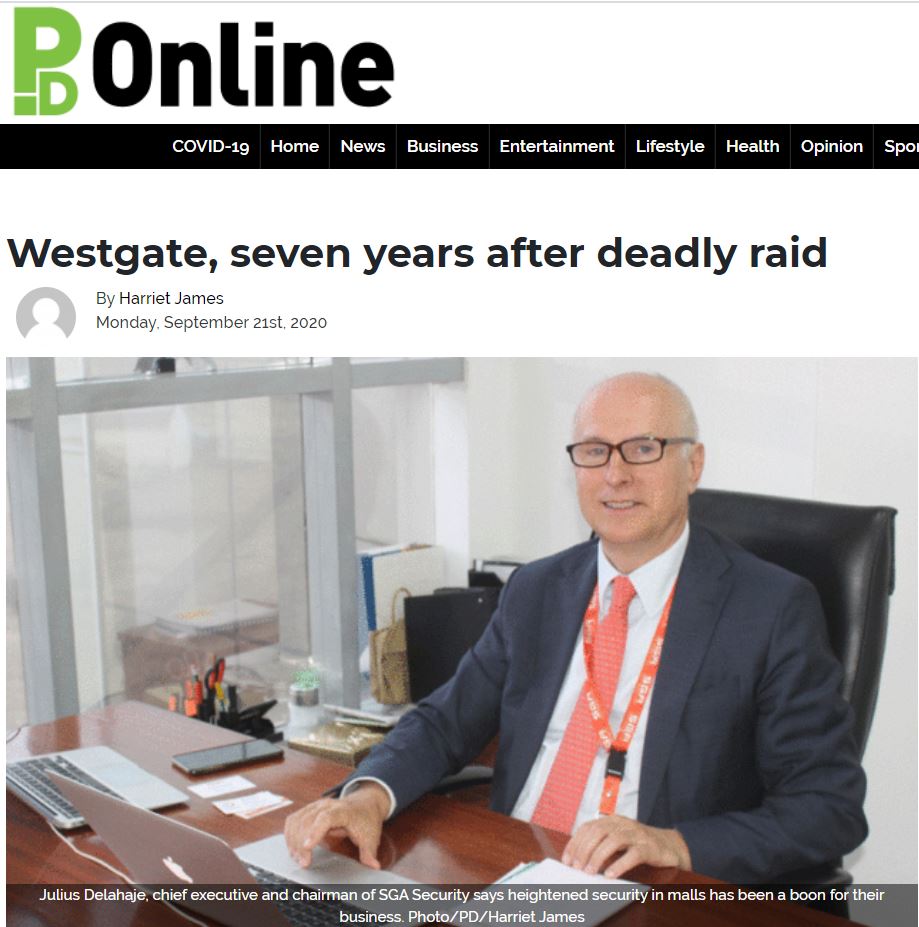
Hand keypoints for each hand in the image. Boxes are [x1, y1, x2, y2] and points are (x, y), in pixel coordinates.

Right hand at [283, 782, 389, 869]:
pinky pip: (293, 820)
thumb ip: (369, 852)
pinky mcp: (309, 810)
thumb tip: (373, 866)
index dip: (315, 831)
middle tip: (304, 863)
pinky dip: (290, 835)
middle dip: (301, 843)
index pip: (326, 818)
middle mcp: (326, 805)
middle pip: (307, 821)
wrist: (364, 803)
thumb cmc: (366, 820)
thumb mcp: (371, 837)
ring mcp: (316, 806)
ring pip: (297, 820)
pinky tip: (294, 849)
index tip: (307, 847)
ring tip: (298, 858)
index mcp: (343, 810)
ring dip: (293, 841)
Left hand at [561, 815, 690, 878]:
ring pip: (613, 841)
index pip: (588, 827)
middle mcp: (623, 824)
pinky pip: (633, 854)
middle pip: (598, 832)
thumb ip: (601, 844)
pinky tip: (611, 874)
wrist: (669, 845)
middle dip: (584, 850)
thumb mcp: (617, 840)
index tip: (567, 860)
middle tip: (577, 867)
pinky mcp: (649, 848)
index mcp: (612, 820)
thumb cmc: (638, 844)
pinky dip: (620, 864)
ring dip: (598, 857)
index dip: (575, 843)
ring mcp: (636, 834)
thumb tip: (578, 859)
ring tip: (590, 872)